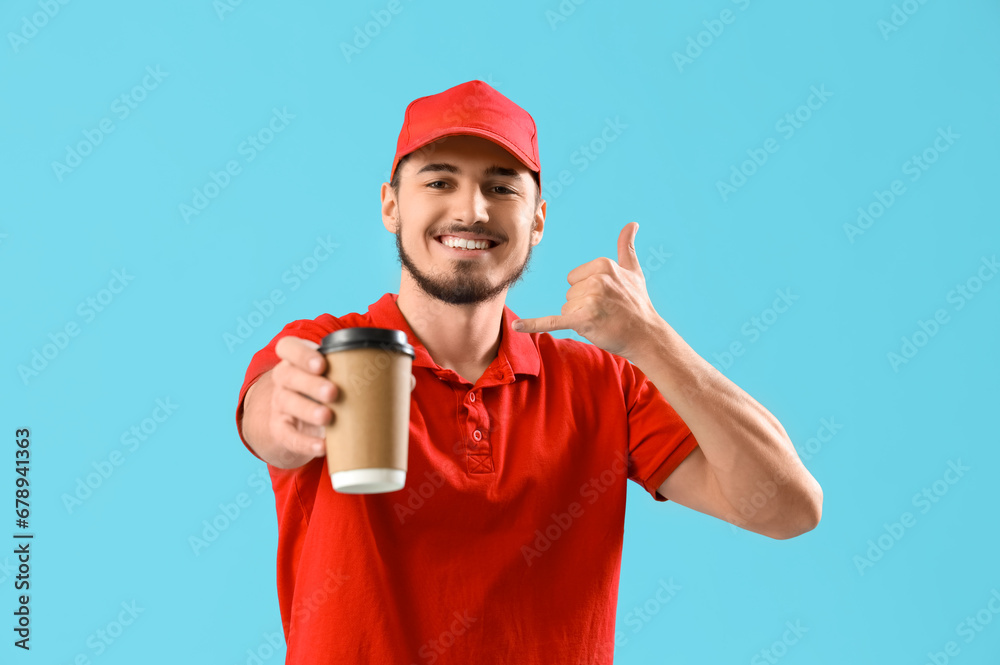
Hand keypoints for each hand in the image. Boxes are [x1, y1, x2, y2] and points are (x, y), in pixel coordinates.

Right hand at [244, 336, 415, 467]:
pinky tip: (322, 447)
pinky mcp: (281, 431)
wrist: (294, 425)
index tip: (322, 364)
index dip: (301, 354)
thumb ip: (369, 376)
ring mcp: (281, 405)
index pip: (288, 348)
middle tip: (334, 392)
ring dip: (308, 410)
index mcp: (299, 361)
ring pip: (288, 403)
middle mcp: (285, 379)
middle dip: (311, 383)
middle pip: (288, 375)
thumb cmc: (323, 394)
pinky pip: (289, 437)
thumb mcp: (336, 380)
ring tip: (328, 417)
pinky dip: (305, 443)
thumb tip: (408, 380)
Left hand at [512, 222, 660, 359]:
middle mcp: (596, 280)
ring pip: (566, 310)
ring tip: (603, 321)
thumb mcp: (633, 271)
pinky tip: (516, 326)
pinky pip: (553, 321)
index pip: (573, 278)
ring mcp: (589, 300)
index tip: (607, 298)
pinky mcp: (582, 320)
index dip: (587, 292)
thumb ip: (627, 246)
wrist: (646, 336)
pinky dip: (534, 324)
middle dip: (583, 306)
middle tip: (606, 312)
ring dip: (580, 318)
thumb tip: (632, 223)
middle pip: (569, 294)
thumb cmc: (638, 304)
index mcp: (602, 265)